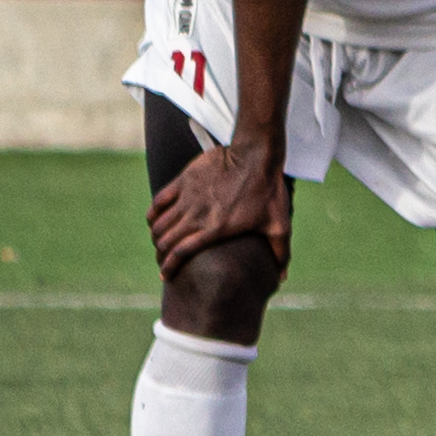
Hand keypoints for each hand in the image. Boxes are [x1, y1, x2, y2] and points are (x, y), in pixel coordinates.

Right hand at [147, 137, 289, 277]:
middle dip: (160, 254)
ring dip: (156, 236)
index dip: (169, 267)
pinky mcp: (184, 181)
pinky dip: (153, 213)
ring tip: (160, 242)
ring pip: (159, 223)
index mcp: (215, 230)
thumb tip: (282, 278)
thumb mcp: (279, 225)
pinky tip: (155, 220)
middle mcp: (197, 216)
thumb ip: (281, 253)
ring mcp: (188, 197)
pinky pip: (159, 201)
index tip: (165, 275)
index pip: (181, 253)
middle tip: (163, 259)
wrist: (256, 156)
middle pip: (165, 241)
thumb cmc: (268, 192)